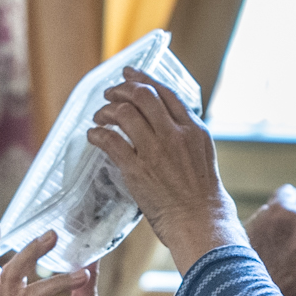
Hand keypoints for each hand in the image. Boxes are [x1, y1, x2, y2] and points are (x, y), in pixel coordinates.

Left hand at [88, 68, 244, 270]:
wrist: (201, 222)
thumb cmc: (202, 195)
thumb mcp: (202, 154)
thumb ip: (185, 134)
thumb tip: (164, 121)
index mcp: (194, 129)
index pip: (166, 92)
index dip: (144, 79)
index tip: (129, 74)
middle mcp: (175, 134)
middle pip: (143, 96)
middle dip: (122, 90)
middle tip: (110, 94)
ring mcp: (156, 151)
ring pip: (125, 113)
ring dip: (106, 111)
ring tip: (99, 116)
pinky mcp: (137, 170)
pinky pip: (111, 141)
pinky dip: (98, 134)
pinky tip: (93, 135)